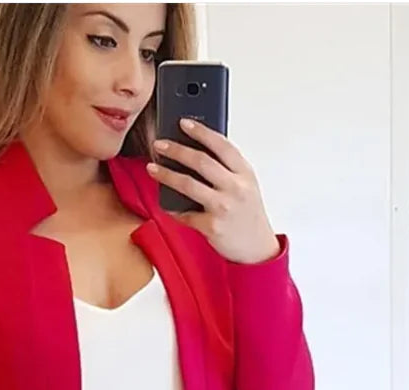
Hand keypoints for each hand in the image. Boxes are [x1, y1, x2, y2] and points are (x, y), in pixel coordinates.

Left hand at [147, 118, 280, 264]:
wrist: (256, 248)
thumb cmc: (247, 214)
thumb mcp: (245, 186)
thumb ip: (227, 169)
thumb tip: (195, 151)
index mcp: (244, 173)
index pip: (221, 145)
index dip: (201, 131)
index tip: (183, 123)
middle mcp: (235, 187)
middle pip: (200, 161)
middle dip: (176, 150)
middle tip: (159, 144)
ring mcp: (223, 207)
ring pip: (188, 184)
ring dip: (166, 174)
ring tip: (152, 168)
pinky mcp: (212, 226)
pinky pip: (185, 214)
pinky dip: (173, 209)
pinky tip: (165, 203)